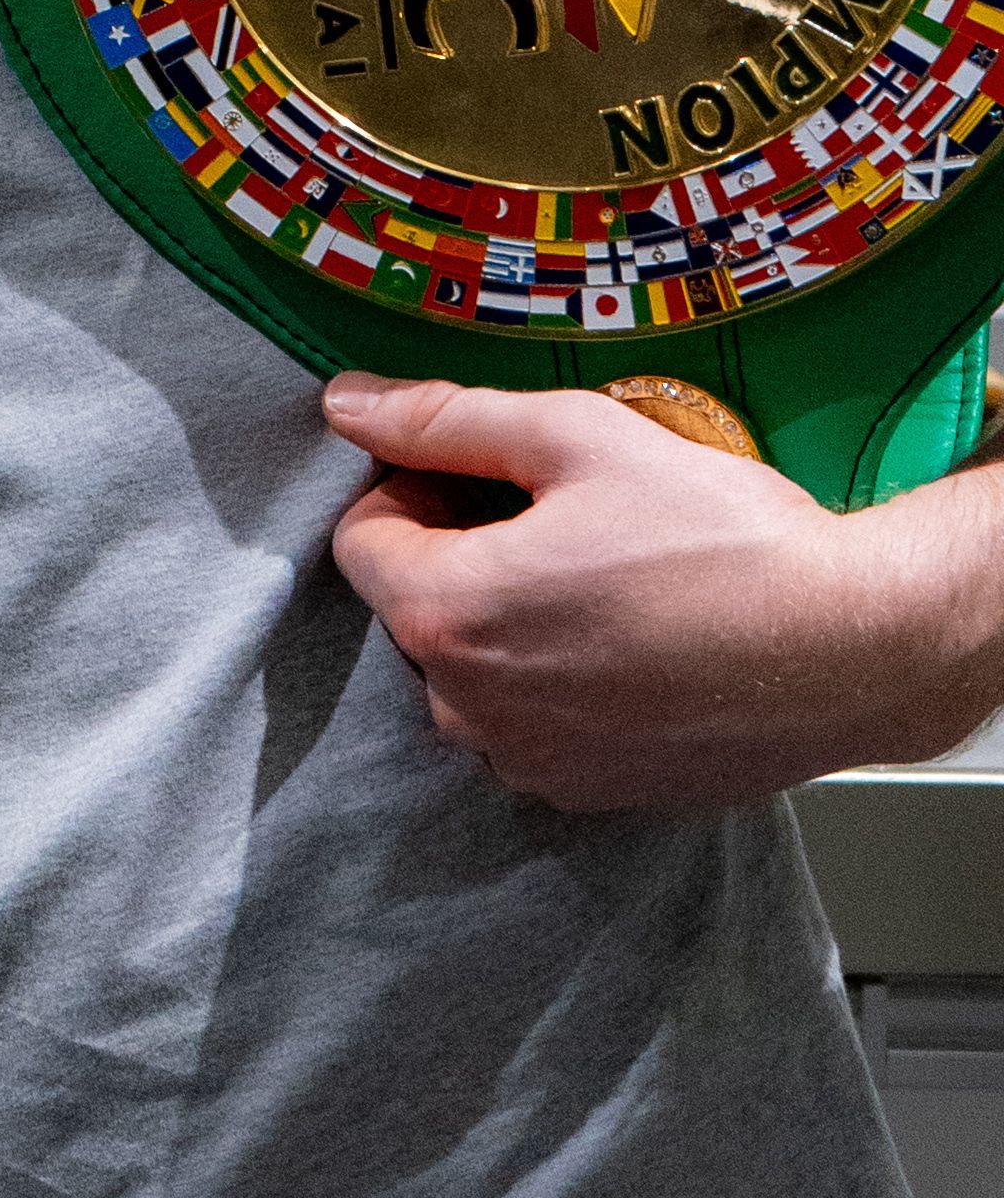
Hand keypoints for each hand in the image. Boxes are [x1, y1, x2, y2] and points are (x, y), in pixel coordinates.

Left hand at [324, 373, 1003, 811]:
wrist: (850, 648)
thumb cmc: (721, 538)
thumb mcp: (577, 438)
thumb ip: (447, 419)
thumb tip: (347, 405)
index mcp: (446, 614)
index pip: (359, 539)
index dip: (415, 489)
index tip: (488, 476)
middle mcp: (466, 708)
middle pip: (415, 607)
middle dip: (462, 556)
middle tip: (559, 521)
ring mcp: (527, 761)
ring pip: (472, 670)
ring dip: (509, 623)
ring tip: (604, 583)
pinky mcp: (584, 792)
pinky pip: (531, 723)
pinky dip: (557, 681)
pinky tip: (630, 642)